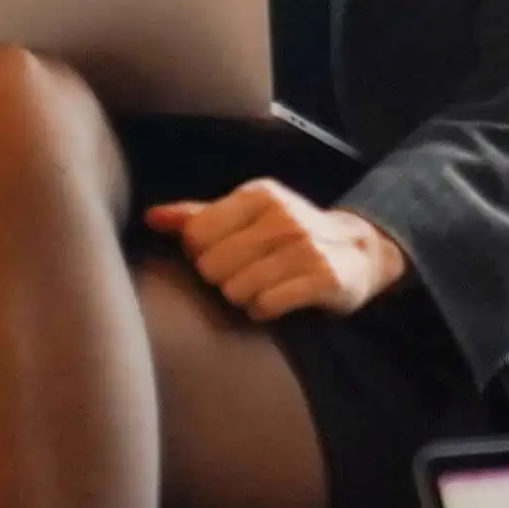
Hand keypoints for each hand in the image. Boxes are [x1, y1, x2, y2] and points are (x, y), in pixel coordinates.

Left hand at [144, 181, 407, 318]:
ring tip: (261, 288)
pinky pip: (266, 306)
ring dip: (243, 298)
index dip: (200, 254)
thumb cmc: (287, 234)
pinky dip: (264, 311)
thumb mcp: (245, 216)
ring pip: (236, 290)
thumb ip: (196, 216)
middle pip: (212, 267)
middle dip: (222, 279)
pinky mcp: (322, 278)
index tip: (221, 254)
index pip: (195, 235)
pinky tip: (276, 302)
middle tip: (244, 274)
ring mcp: (305, 246)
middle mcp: (282, 215)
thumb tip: (151, 217)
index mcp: (258, 195)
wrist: (357, 250)